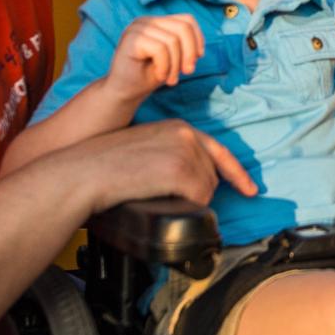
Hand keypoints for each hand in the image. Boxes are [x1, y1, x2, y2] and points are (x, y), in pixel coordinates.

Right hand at [74, 118, 256, 214]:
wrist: (84, 172)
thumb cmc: (105, 167)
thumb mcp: (145, 150)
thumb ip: (170, 157)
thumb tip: (191, 184)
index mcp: (178, 128)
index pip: (218, 151)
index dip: (237, 173)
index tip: (250, 189)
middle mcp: (186, 134)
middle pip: (212, 176)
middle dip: (196, 193)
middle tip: (164, 196)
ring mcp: (185, 151)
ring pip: (206, 190)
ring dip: (187, 201)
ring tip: (155, 194)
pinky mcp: (180, 169)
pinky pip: (198, 199)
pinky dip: (184, 206)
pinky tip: (160, 199)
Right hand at [103, 15, 203, 102]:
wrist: (124, 92)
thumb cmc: (148, 75)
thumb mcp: (173, 59)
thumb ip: (184, 47)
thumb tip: (199, 49)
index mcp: (157, 22)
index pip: (187, 20)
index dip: (198, 39)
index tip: (198, 58)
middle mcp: (146, 21)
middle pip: (183, 28)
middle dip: (189, 53)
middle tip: (187, 72)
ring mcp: (137, 28)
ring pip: (172, 40)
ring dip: (175, 65)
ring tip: (170, 80)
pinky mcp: (131, 39)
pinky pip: (160, 49)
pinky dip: (165, 66)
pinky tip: (159, 76)